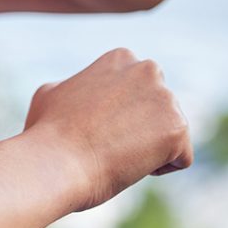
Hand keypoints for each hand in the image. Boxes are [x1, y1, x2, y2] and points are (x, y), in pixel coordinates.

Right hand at [23, 47, 192, 211]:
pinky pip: (179, 157)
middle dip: (139, 127)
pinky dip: (157, 168)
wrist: (56, 162)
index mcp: (120, 59)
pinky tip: (128, 164)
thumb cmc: (47, 133)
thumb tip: (80, 90)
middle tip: (106, 142)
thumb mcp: (52, 93)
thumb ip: (77, 86)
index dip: (116, 115)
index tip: (94, 127)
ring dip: (145, 149)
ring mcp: (165, 98)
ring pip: (167, 134)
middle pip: (156, 110)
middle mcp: (147, 70)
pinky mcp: (177, 128)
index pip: (136, 91)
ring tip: (113, 154)